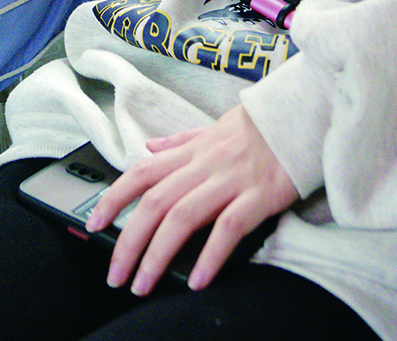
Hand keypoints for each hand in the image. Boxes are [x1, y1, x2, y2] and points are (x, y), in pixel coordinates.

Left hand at [85, 106, 297, 294]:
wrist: (303, 113)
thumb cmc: (259, 126)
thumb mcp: (213, 128)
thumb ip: (180, 142)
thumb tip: (149, 148)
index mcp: (191, 152)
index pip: (140, 174)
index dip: (113, 199)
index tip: (93, 224)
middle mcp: (204, 165)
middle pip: (153, 204)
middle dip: (128, 242)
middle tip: (115, 274)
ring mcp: (231, 180)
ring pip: (182, 217)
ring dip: (157, 255)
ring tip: (143, 284)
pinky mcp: (260, 196)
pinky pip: (228, 227)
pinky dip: (210, 255)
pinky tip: (198, 280)